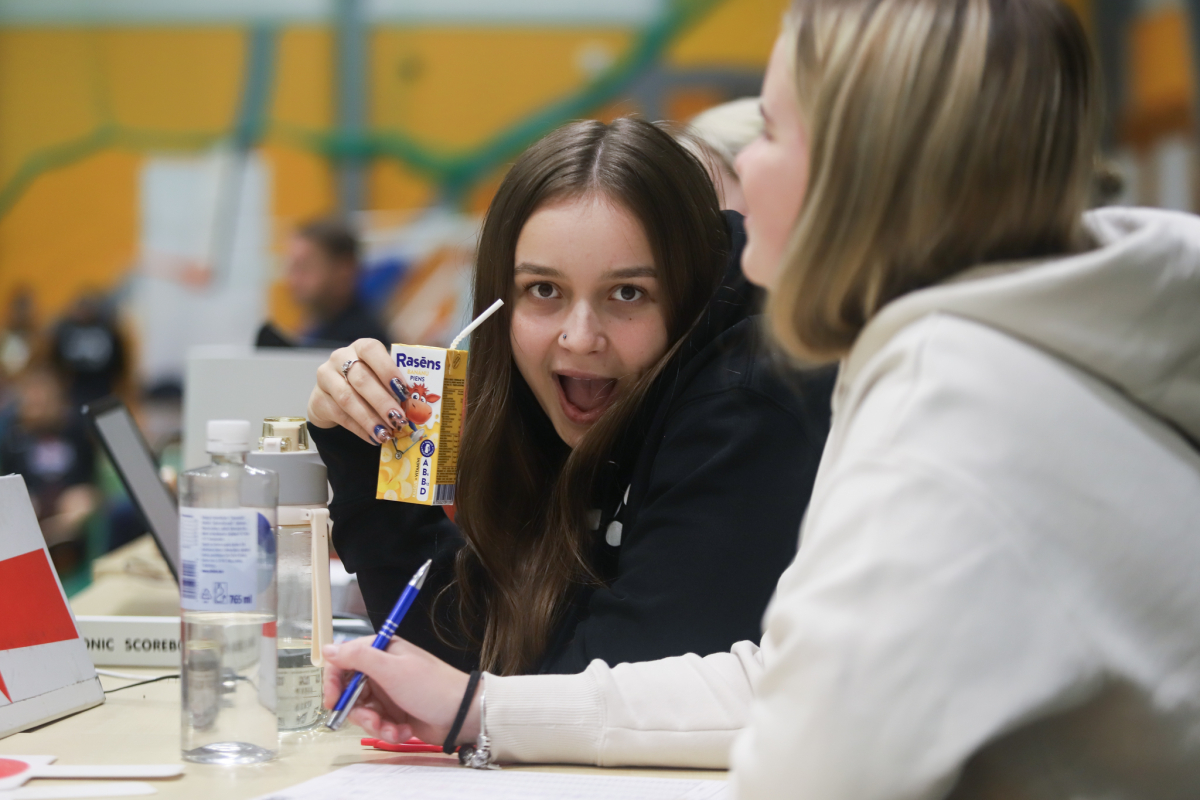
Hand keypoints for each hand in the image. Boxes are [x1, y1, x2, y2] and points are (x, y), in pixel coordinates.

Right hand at [308, 338, 411, 444]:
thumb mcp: (380, 377)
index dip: (388, 370)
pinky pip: (339, 415)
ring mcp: (326, 377)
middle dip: (383, 402)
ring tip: (386, 433)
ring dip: (370, 418)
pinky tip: (373, 437)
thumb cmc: (366, 383)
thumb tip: (415, 406)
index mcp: (361, 347)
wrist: (333, 395)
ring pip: (348, 399)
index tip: (403, 391)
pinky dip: (359, 428)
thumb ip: (394, 385)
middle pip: (361, 379)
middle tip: (399, 419)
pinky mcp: (318, 399)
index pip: (372, 350)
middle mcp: (341, 357)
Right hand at [322, 636, 480, 745]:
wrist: (461, 714)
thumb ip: (358, 658)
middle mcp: (382, 670)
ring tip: (394, 729)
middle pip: (349, 691)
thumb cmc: (431, 687)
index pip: (342, 660)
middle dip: (358, 710)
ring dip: (376, 724)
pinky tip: (404, 731)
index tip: (333, 700)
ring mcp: (388, 692)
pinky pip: (377, 724)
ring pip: (362, 712)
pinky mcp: (394, 712)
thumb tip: (328, 649)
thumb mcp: (392, 669)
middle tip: (372, 720)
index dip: (333, 681)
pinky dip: (388, 731)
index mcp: (381, 651)